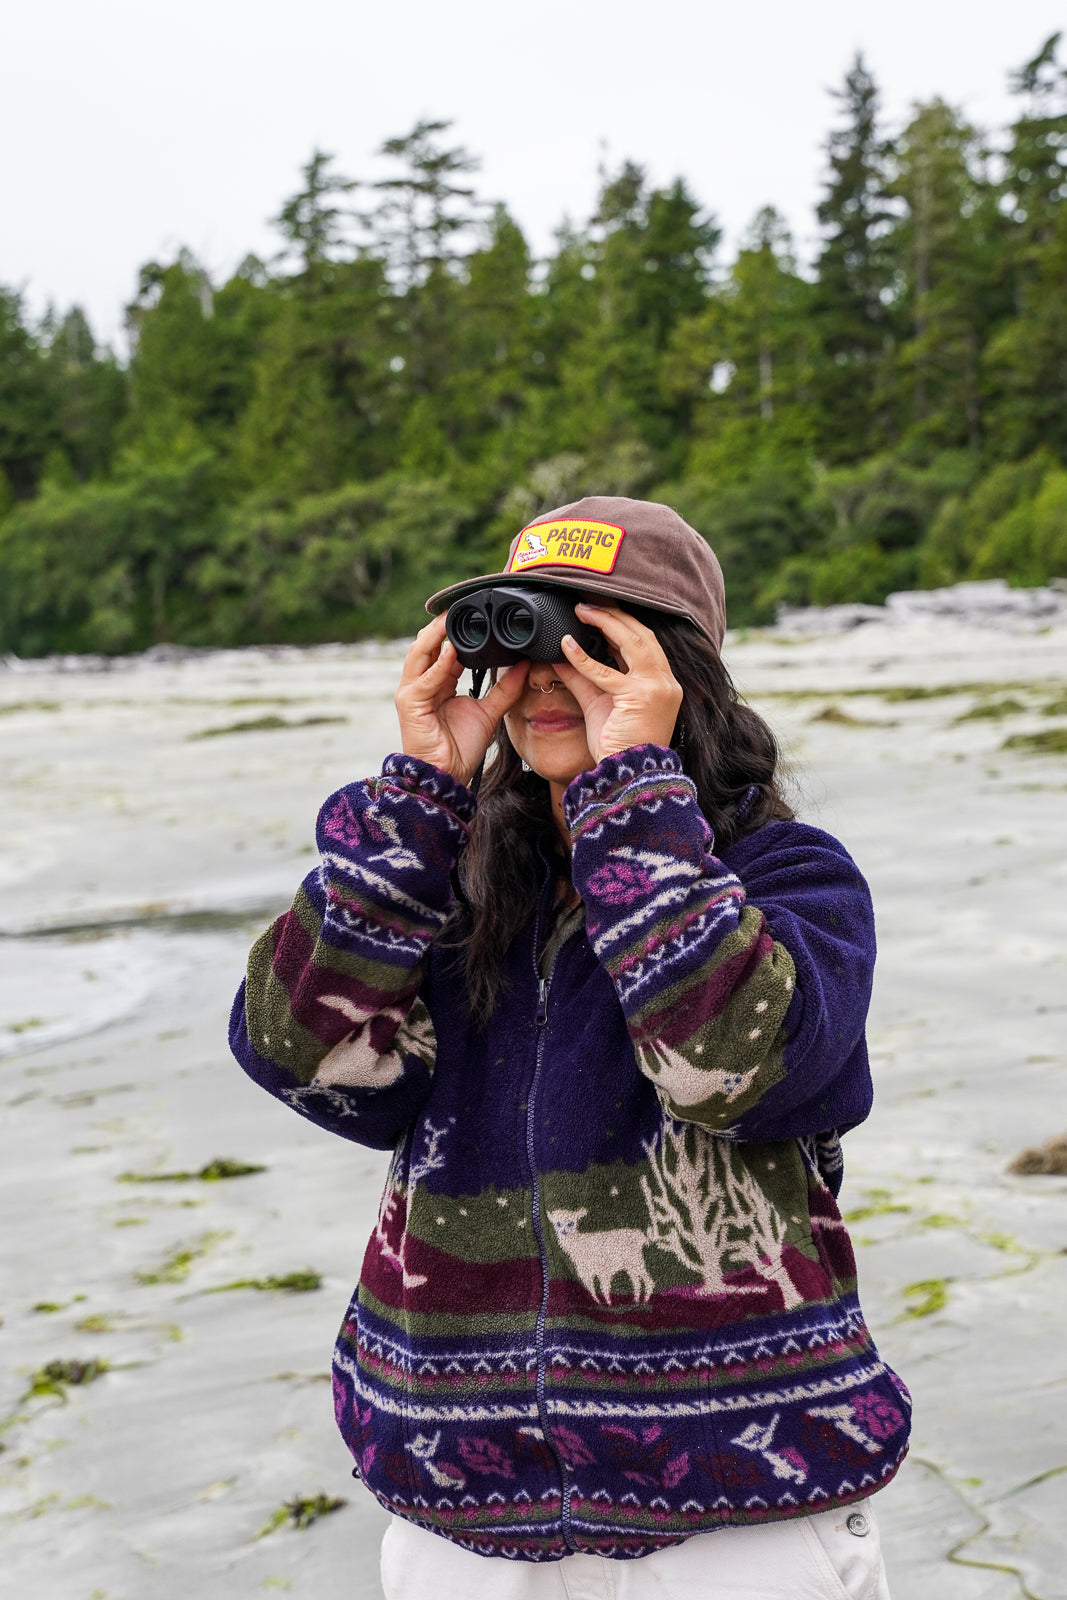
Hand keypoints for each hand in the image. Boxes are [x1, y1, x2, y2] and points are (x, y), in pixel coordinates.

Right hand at [395, 615, 529, 787]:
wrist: (447, 776)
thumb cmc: (460, 748)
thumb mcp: (490, 712)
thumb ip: (506, 688)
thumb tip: (526, 666)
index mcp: (437, 682)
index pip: (443, 648)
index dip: (456, 631)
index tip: (475, 615)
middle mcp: (421, 683)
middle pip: (426, 645)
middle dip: (441, 625)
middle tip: (462, 608)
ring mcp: (412, 692)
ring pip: (420, 654)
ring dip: (435, 635)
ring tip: (452, 619)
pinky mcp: (410, 704)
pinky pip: (425, 679)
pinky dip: (439, 665)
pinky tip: (452, 652)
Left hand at [556, 604, 681, 762]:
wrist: (628, 776)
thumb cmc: (618, 746)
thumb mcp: (599, 705)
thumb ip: (583, 679)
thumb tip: (561, 656)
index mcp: (662, 684)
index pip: (645, 643)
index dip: (623, 623)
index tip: (602, 611)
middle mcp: (666, 682)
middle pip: (642, 635)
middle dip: (615, 615)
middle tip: (588, 603)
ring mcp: (656, 688)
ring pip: (632, 642)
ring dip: (605, 622)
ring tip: (582, 611)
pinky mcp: (639, 697)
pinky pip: (606, 672)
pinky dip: (584, 658)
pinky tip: (567, 645)